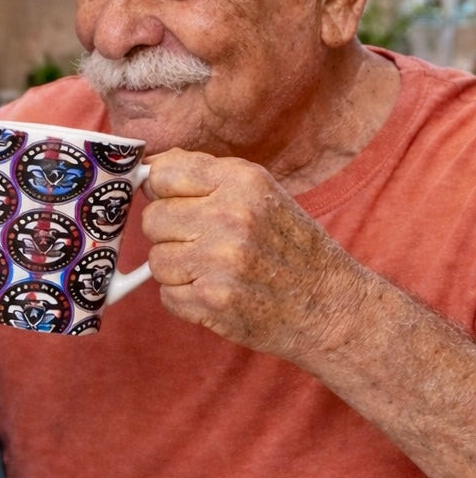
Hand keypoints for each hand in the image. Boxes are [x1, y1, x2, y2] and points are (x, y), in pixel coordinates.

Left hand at [140, 148, 369, 361]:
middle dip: (169, 235)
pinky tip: (217, 293)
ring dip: (177, 270)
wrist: (327, 306)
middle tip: (202, 244)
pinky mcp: (211, 301)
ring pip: (156, 261)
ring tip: (214, 271)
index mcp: (242, 181)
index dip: (160, 191)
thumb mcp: (261, 194)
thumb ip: (207, 179)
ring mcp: (219, 261)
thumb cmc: (290, 248)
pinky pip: (166, 296)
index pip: (163, 173)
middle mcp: (230, 216)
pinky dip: (185, 300)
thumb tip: (149, 171)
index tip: (170, 202)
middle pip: (152, 220)